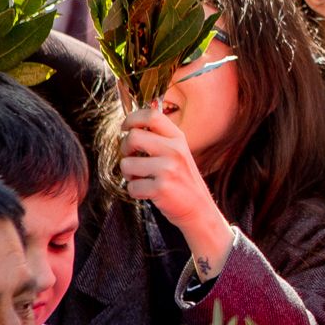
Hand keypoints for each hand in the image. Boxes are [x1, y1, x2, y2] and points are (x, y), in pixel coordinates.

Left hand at [121, 104, 234, 271]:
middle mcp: (174, 150)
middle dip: (125, 149)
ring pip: (127, 164)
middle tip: (131, 158)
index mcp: (178, 138)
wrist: (199, 209)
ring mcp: (168, 169)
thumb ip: (160, 138)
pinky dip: (135, 192)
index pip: (152, 115)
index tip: (125, 128)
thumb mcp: (177, 153)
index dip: (132, 119)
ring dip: (129, 175)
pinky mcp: (161, 188)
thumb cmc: (182, 180)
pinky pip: (132, 187)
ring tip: (141, 179)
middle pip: (133, 137)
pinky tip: (147, 193)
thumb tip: (132, 125)